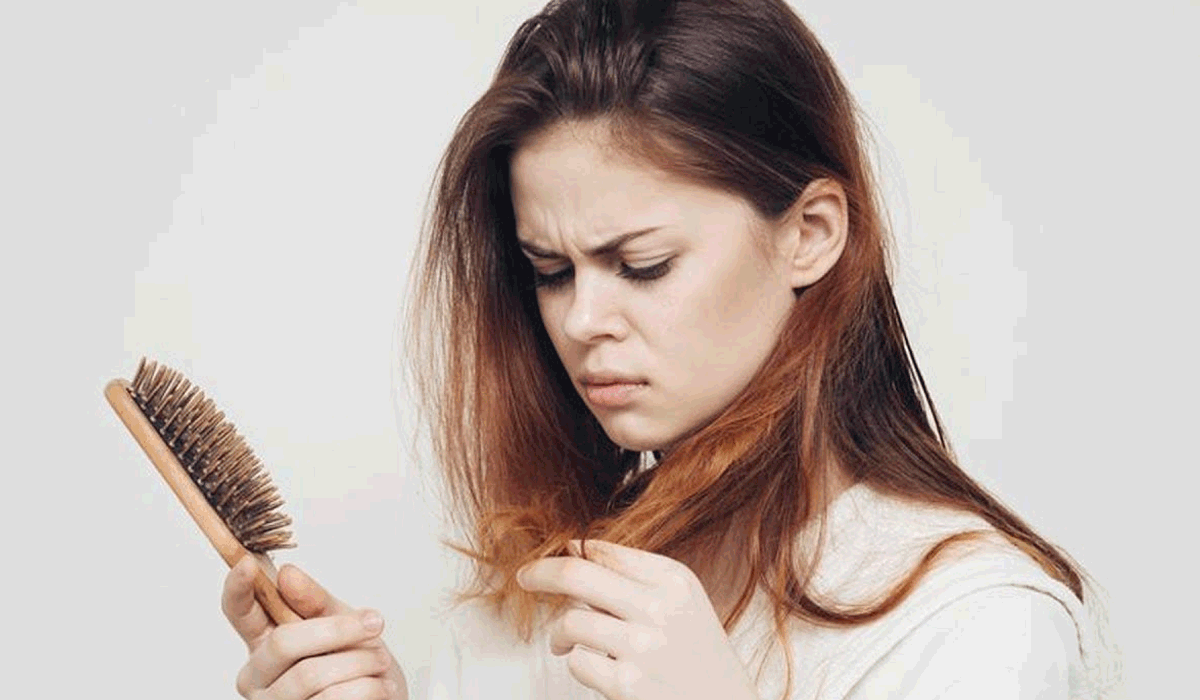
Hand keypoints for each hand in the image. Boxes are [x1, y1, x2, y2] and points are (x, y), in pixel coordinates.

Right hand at [221, 555, 407, 699]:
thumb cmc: (361, 662)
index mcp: (264, 641)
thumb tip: (286, 574)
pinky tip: (380, 685)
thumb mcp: (343, 622)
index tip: (246, 563)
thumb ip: (315, 601)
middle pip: (282, 643)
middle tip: (374, 624)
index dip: (237, 588)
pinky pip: (330, 699)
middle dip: (337, 630)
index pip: (239, 612)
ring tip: (380, 662)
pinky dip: (367, 687)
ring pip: (310, 675)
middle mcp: (258, 676)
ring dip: (359, 662)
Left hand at [516, 539, 757, 699]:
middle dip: (540, 573)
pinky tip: (596, 668)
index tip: (548, 561)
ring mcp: (643, 646)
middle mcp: (659, 607)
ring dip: (560, 633)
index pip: (602, 551)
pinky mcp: (627, 683)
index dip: (566, 554)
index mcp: (673, 580)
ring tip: (565, 642)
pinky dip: (578, 664)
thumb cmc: (698, 654)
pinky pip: (577, 661)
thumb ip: (635, 573)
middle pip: (576, 574)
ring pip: (571, 621)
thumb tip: (576, 549)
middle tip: (524, 578)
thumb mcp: (681, 600)